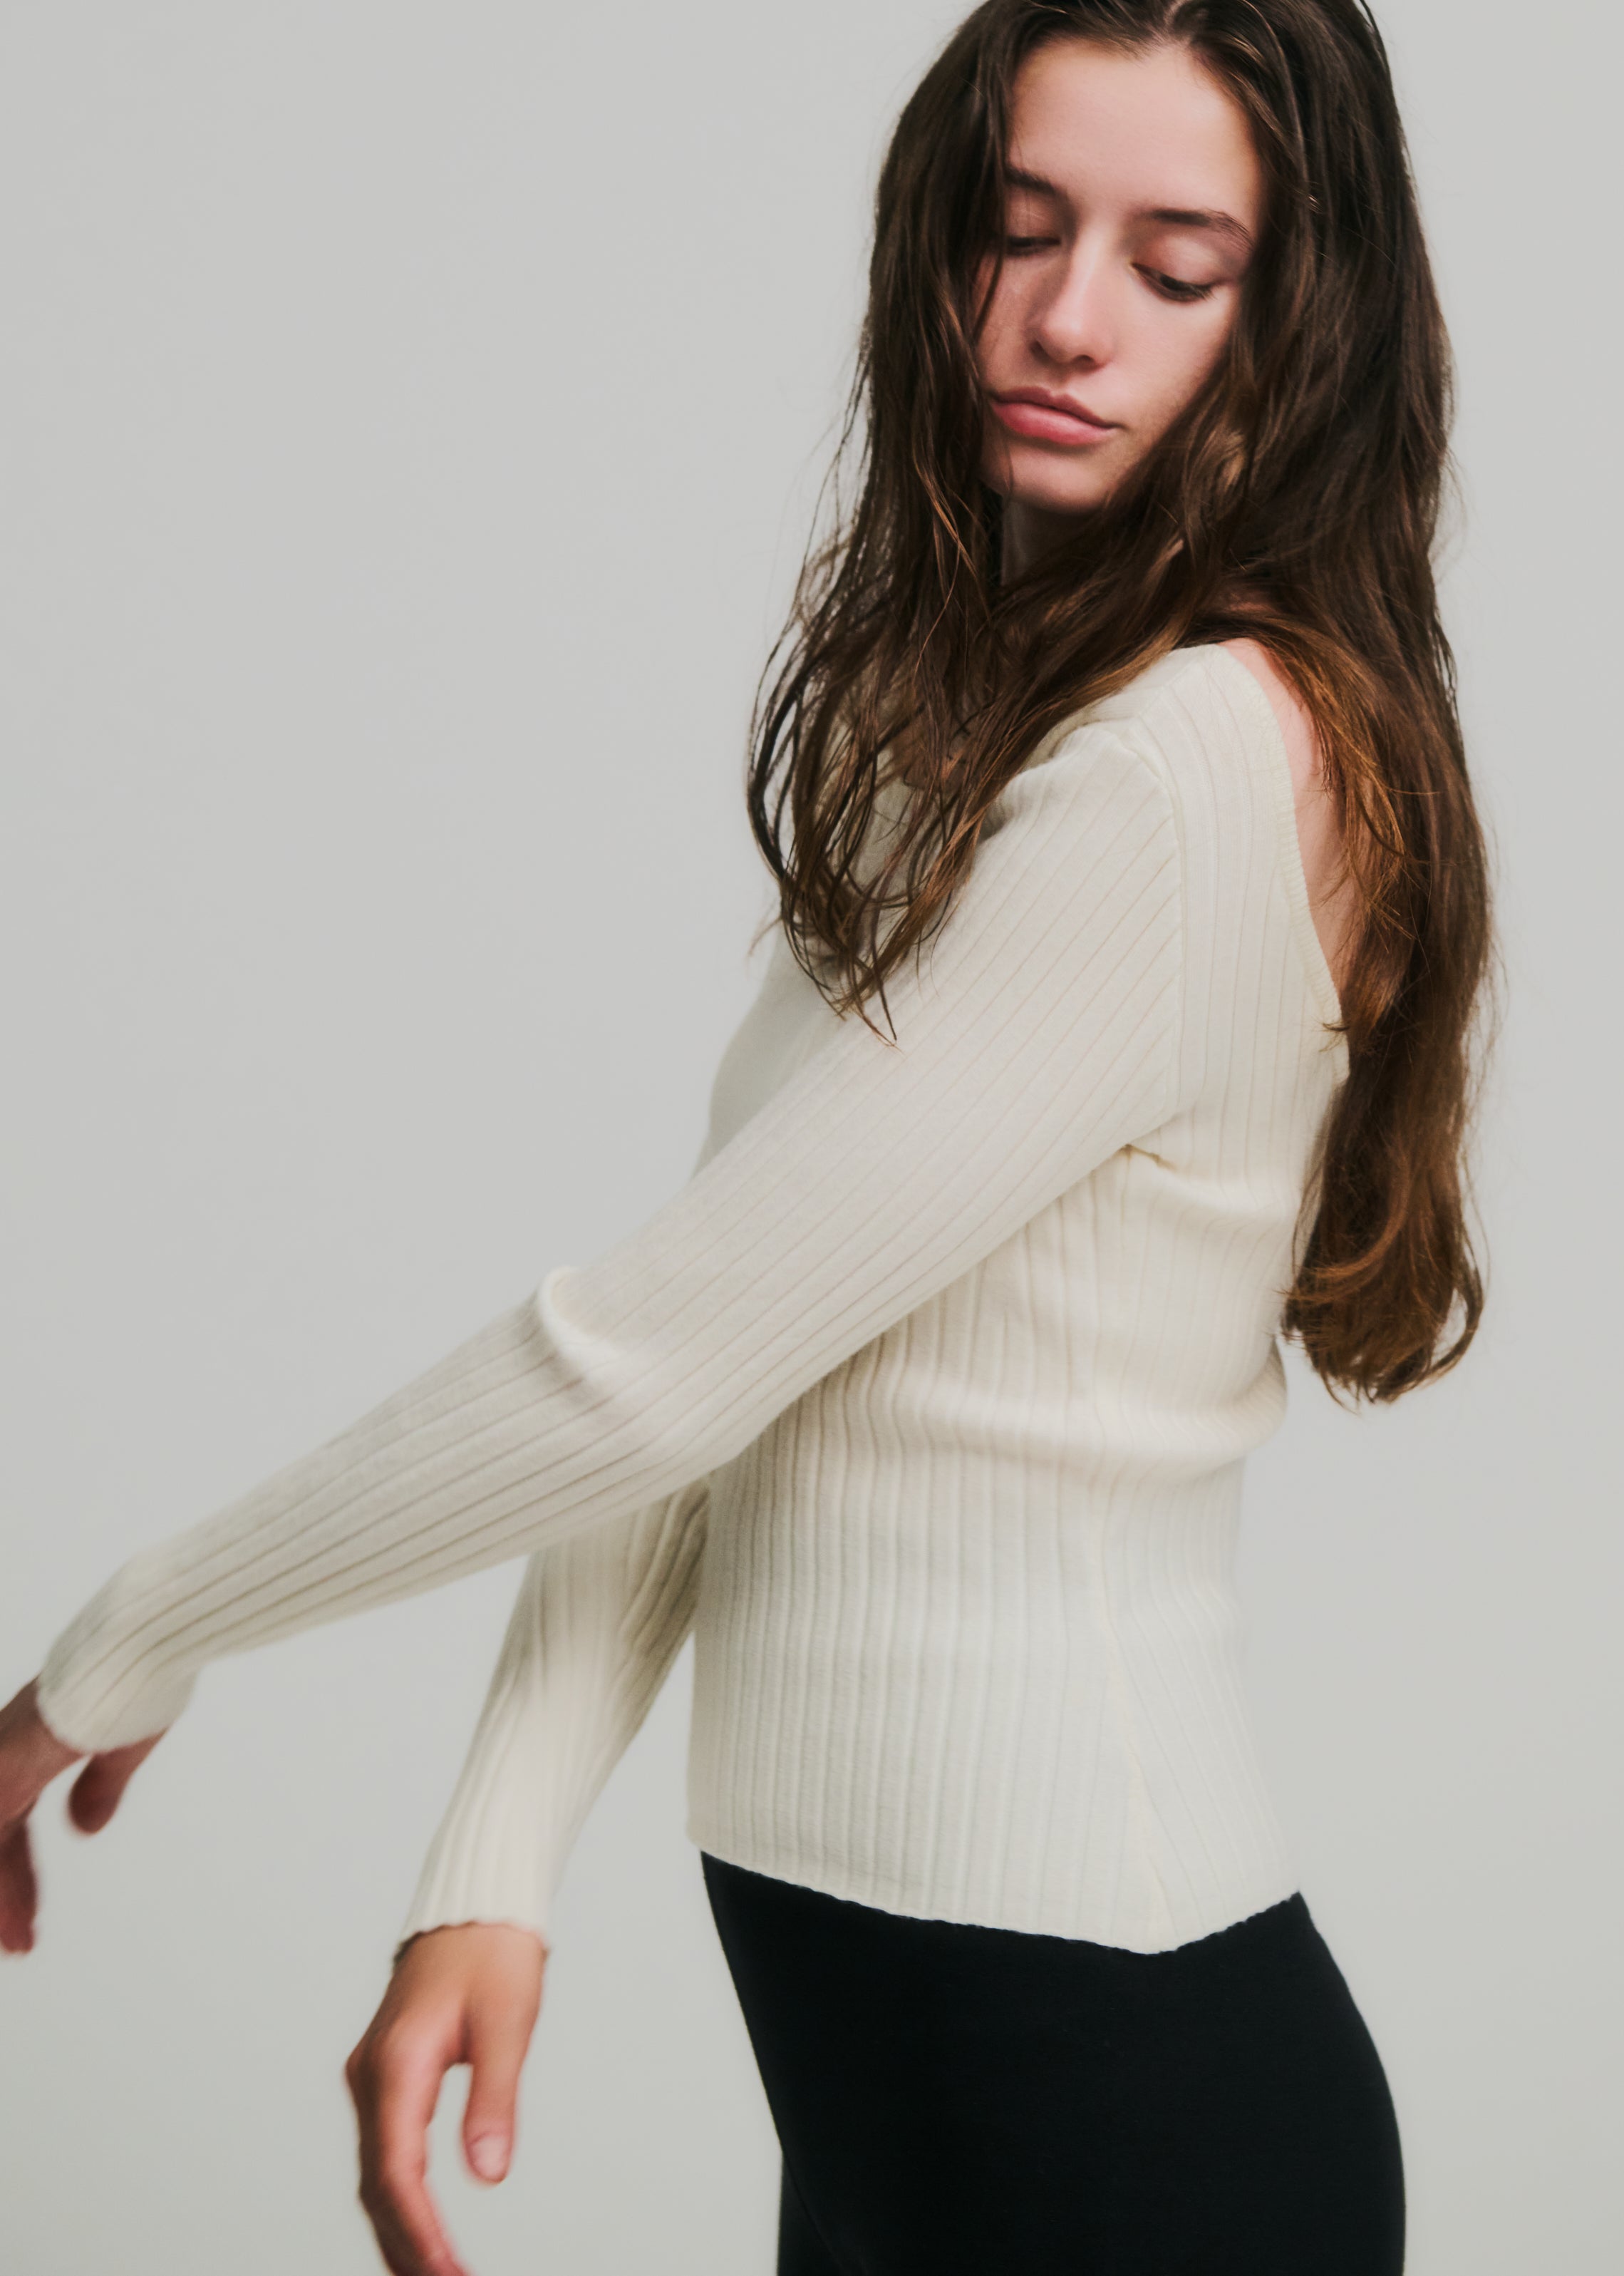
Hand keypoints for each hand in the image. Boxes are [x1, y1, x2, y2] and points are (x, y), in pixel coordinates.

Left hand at [0, 1678, 164, 1952]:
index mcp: (33, 1746)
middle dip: (5, 1892)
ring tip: (16, 1943)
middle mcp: (9, 1752)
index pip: (9, 1822)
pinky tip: (8, 1915)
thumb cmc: (142, 1672)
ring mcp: (3, 1756)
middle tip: (21, 1944)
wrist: (142, 1637)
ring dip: (0, 1894)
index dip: (16, 1873)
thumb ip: (98, 1786)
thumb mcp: (120, 1746)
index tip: (28, 1915)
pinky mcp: (5, 1766)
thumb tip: (84, 1827)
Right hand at [345, 1920, 545, 2275]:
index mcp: (397, 2062)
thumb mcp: (507, 2022)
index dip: (421, 2233)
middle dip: (408, 2246)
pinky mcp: (385, 2077)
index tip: (448, 2275)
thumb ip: (493, 2100)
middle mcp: (372, 2075)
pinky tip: (420, 2230)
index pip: (397, 2172)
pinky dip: (400, 2198)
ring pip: (376, 2174)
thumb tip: (488, 2176)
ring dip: (401, 2230)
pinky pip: (384, 2152)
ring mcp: (372, 2077)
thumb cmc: (493, 1951)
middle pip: (378, 2184)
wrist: (475, 1904)